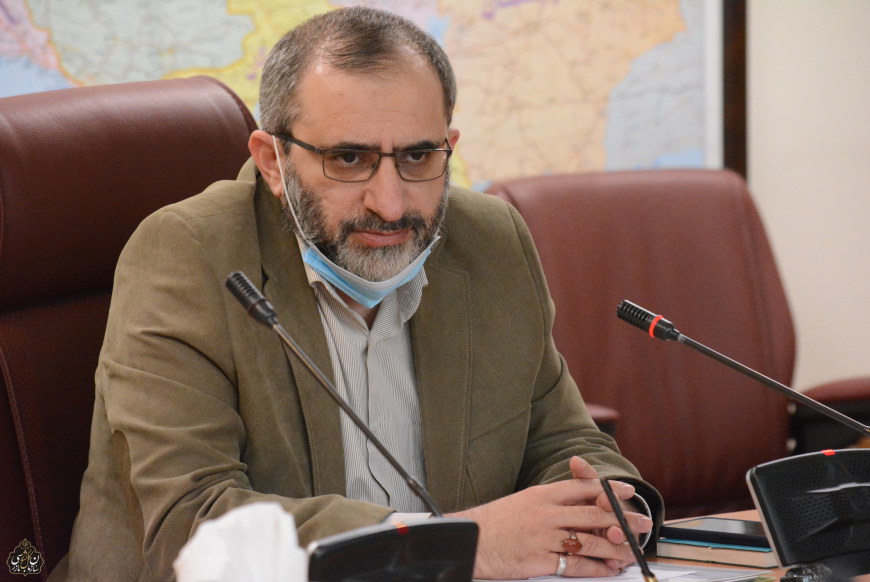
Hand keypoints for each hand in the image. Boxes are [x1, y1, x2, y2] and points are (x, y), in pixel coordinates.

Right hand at [447, 457, 652, 578]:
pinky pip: (575, 565)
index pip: (581, 487)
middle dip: (621, 519)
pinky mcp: (539, 560)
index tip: (626, 491)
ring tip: (628, 551)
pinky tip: (607, 569)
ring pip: (588, 542)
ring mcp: (543, 537)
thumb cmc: (496, 521)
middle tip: (641, 524)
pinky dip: (595, 568)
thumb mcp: (523, 500)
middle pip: (592, 514)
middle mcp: (545, 513)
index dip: (607, 489)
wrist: (471, 540)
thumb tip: (580, 498)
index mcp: (541, 494)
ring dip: (613, 548)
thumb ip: (551, 500)